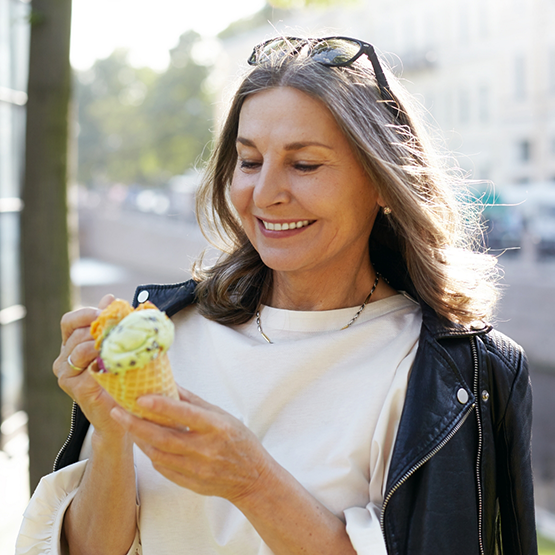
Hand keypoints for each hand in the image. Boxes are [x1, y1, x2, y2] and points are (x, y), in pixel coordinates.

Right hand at [53, 294, 125, 441]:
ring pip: (79, 348)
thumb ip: (111, 323)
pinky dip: (103, 361)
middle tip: (119, 327)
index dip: (85, 313)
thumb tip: (110, 297)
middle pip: (75, 333)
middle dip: (98, 327)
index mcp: (71, 345)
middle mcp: (64, 359)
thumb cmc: (122, 377)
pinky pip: (86, 368)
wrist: (123, 411)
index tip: (105, 312)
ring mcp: (66, 375)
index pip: (69, 321)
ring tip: (119, 344)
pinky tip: (117, 360)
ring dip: (101, 343)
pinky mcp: (75, 388)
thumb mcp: (117, 346)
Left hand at [111, 386, 272, 502]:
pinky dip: (151, 454)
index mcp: (216, 427)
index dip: (161, 406)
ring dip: (139, 439)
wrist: (252, 478)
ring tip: (126, 424)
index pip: (185, 415)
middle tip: (118, 412)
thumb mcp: (222, 415)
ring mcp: (197, 469)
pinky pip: (163, 468)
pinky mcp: (190, 483)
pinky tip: (144, 442)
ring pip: (158, 454)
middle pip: (164, 438)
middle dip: (136, 425)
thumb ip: (194, 401)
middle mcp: (206, 449)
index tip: (140, 397)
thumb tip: (170, 384)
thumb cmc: (239, 441)